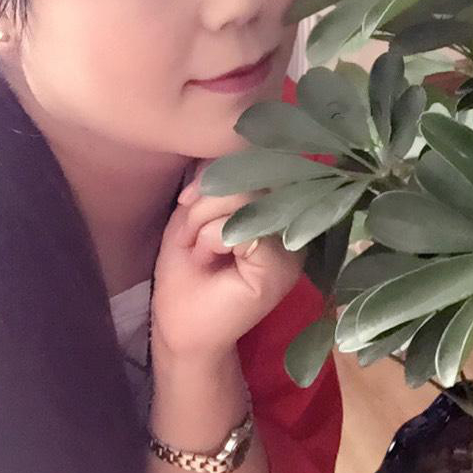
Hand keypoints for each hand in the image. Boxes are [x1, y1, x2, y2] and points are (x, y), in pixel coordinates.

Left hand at [150, 159, 303, 358]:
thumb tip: (227, 144)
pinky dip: (211, 239)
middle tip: (192, 238)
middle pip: (250, 175)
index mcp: (275, 208)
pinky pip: (244, 227)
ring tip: (200, 252)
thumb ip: (216, 179)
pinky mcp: (281, 266)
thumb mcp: (195, 213)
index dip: (215, 174)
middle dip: (204, 201)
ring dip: (203, 222)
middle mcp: (291, 223)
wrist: (180, 329)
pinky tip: (207, 260)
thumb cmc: (186, 272)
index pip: (254, 162)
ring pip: (246, 198)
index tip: (187, 202)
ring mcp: (291, 245)